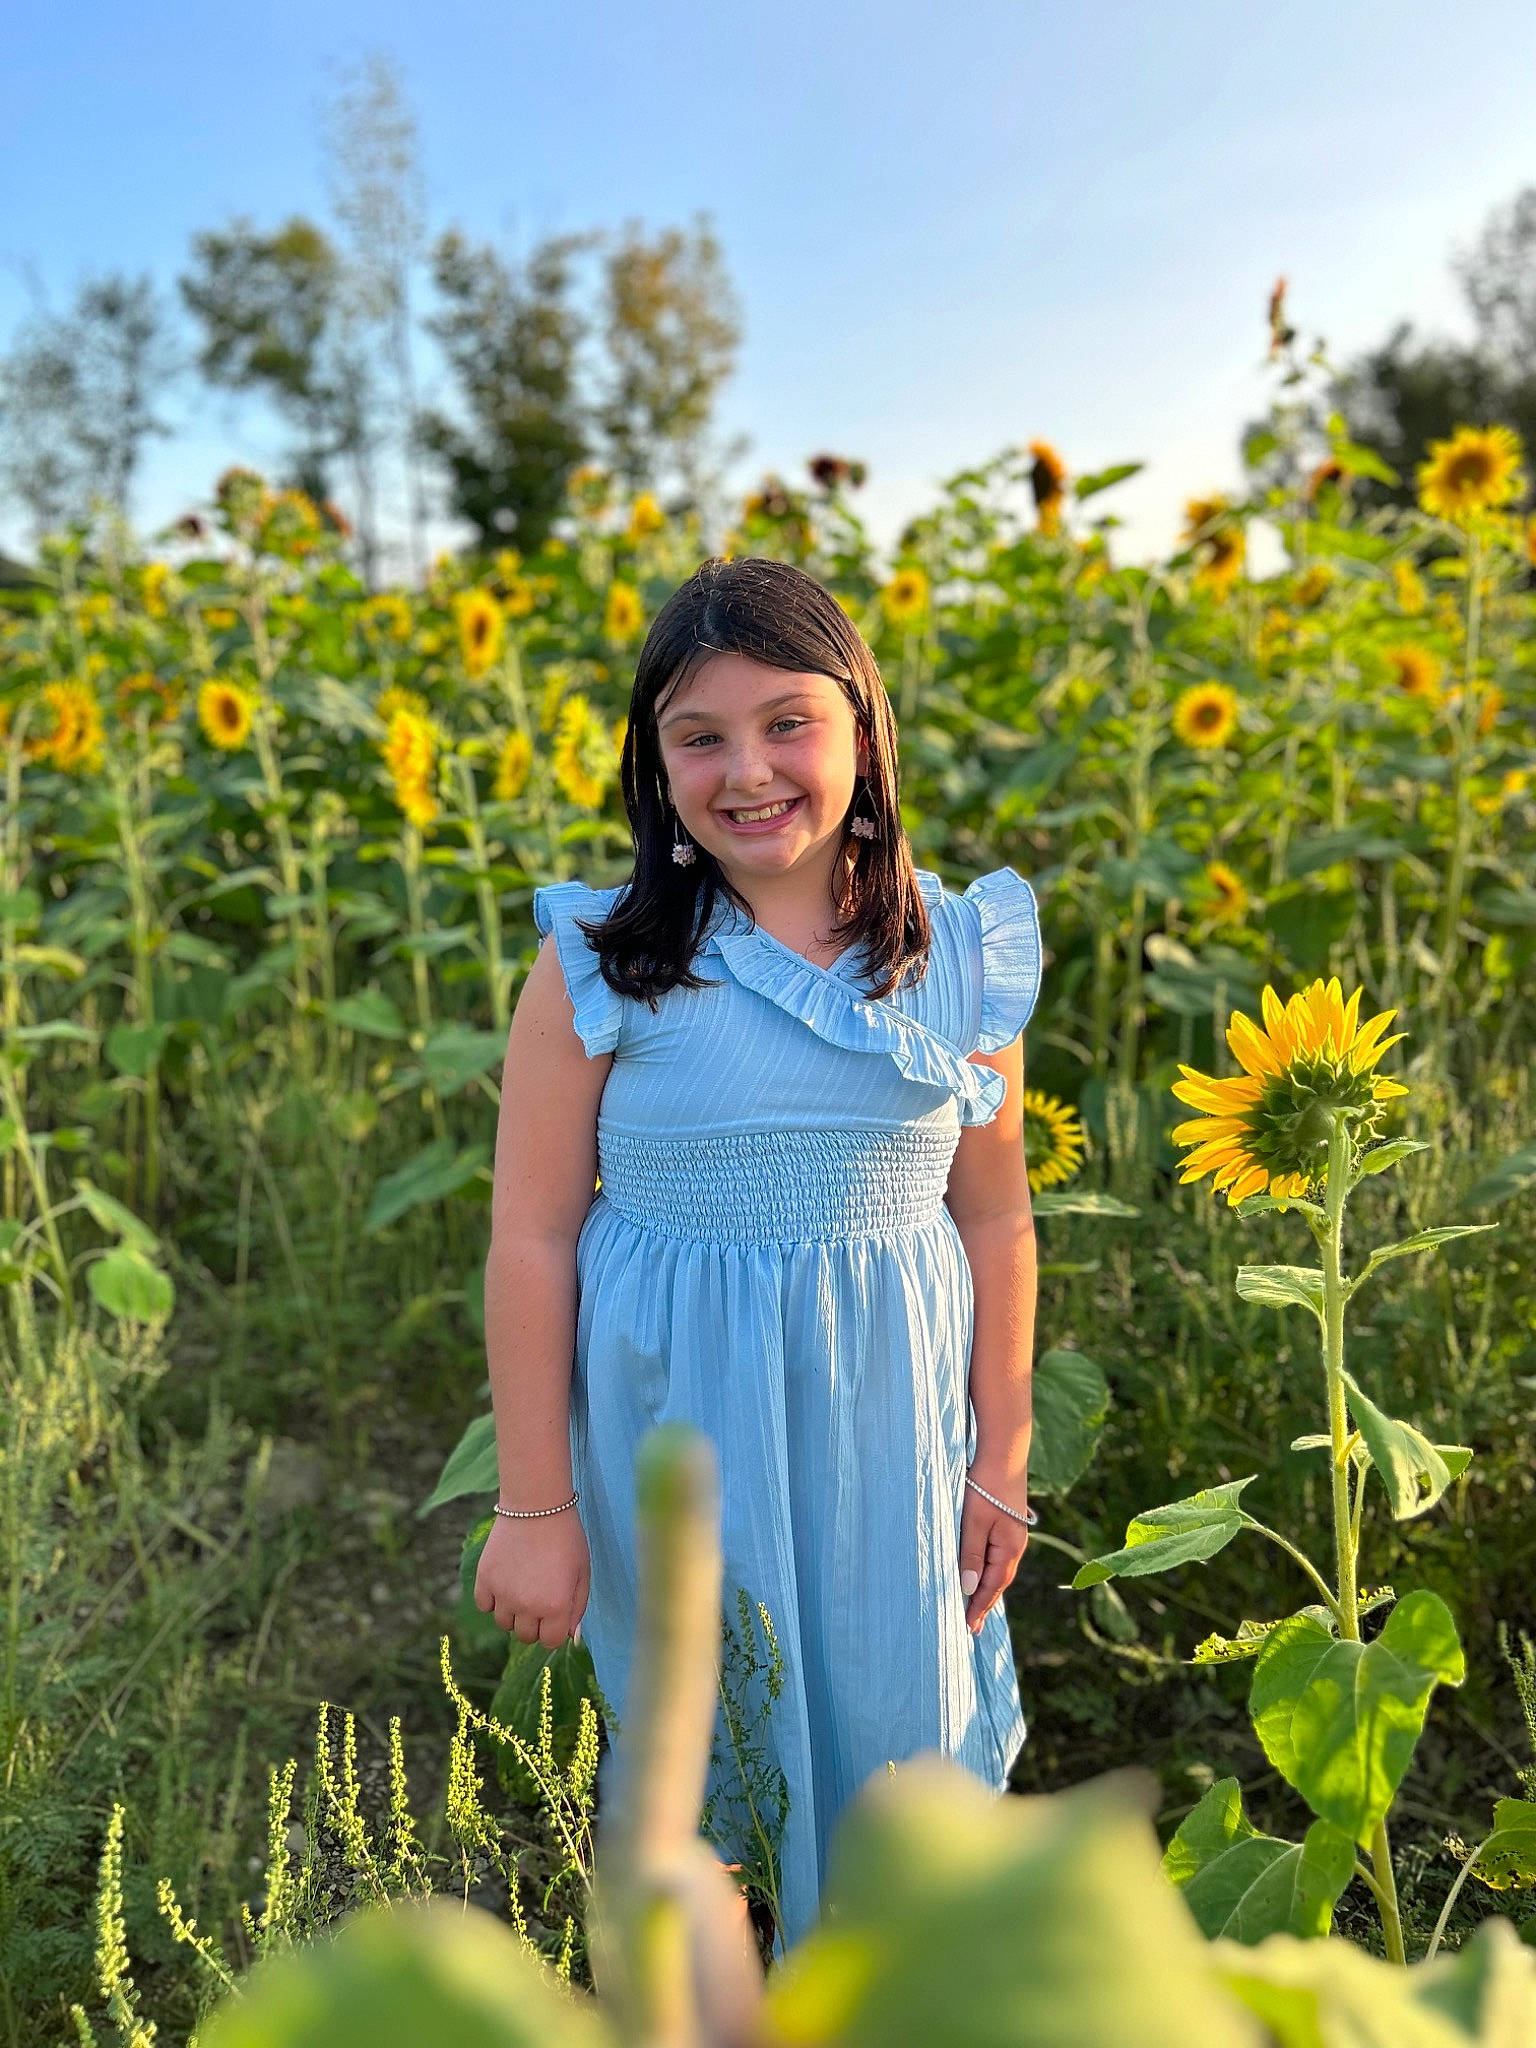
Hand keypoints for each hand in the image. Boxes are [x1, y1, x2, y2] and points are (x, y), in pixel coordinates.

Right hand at [474, 1507, 589, 1647]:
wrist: (537, 1505)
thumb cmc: (566, 1537)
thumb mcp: (582, 1573)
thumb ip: (577, 1608)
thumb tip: (570, 1636)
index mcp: (555, 1607)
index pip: (550, 1641)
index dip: (554, 1628)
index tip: (555, 1611)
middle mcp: (527, 1606)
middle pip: (526, 1636)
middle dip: (535, 1622)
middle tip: (540, 1596)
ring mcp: (503, 1594)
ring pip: (504, 1623)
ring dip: (513, 1612)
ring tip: (522, 1586)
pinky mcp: (484, 1580)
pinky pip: (485, 1605)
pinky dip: (493, 1599)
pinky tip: (505, 1582)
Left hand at [958, 1470, 1029, 1633]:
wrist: (1004, 1453)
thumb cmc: (986, 1486)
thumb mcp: (974, 1522)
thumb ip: (970, 1555)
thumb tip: (968, 1588)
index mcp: (1008, 1549)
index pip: (991, 1587)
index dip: (978, 1607)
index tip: (968, 1628)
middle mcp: (1014, 1546)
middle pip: (997, 1582)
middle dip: (984, 1604)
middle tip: (971, 1627)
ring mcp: (1012, 1535)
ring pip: (997, 1570)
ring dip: (986, 1589)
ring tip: (974, 1607)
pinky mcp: (1006, 1524)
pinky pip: (996, 1557)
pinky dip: (987, 1571)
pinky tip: (981, 1573)